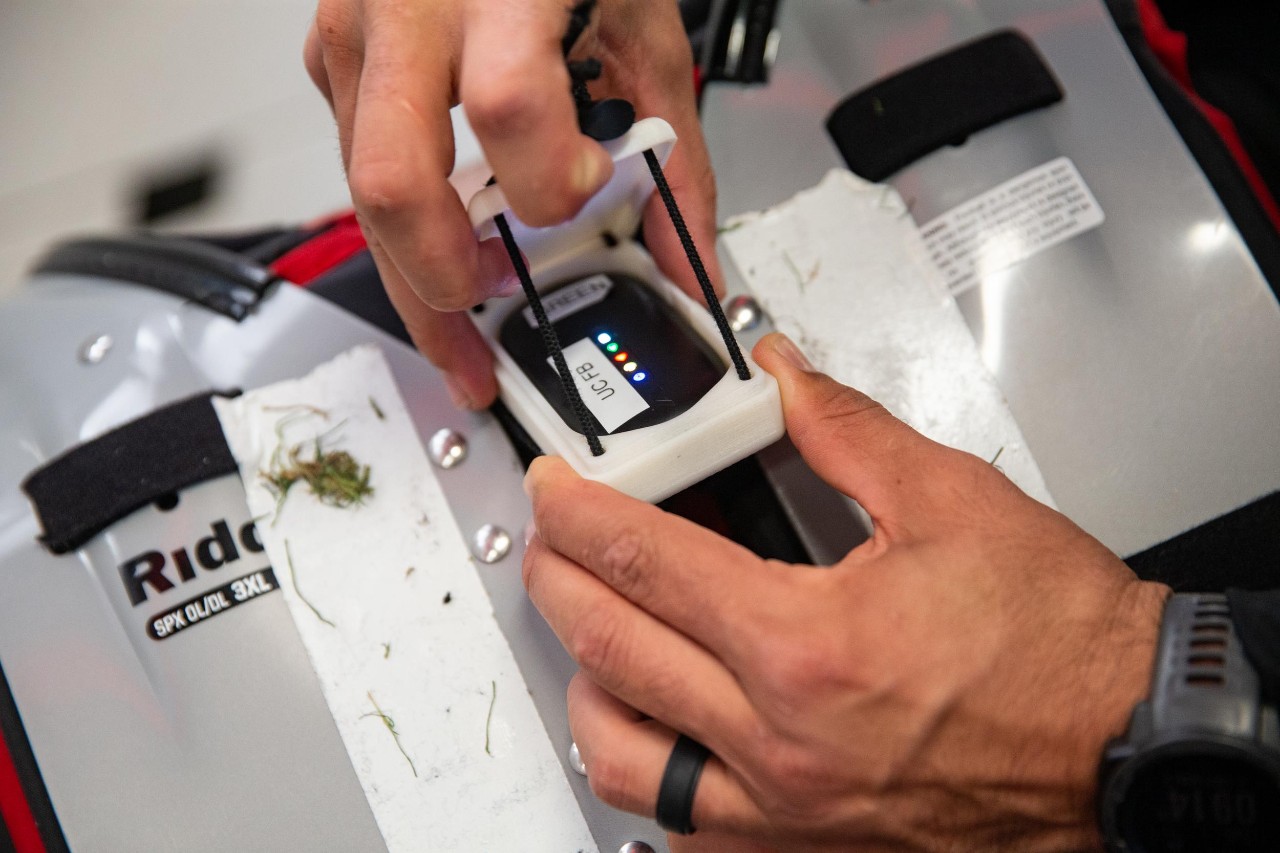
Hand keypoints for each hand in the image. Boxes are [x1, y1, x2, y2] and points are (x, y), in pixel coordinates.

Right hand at [304, 0, 719, 408]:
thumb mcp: (641, 26)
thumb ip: (674, 150)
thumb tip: (686, 256)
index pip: (509, 107)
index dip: (549, 176)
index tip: (585, 186)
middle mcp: (409, 12)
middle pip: (393, 182)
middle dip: (443, 277)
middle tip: (491, 312)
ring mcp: (354, 34)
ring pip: (357, 190)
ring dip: (408, 271)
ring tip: (462, 308)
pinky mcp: (330, 54)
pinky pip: (354, 160)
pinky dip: (396, 217)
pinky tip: (436, 237)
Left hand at [523, 333, 1170, 851]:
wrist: (1128, 742)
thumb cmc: (1060, 646)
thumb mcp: (951, 502)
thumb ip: (843, 430)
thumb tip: (785, 379)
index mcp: (807, 645)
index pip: (645, 562)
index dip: (580, 513)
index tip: (556, 490)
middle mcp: (782, 741)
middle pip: (609, 649)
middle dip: (558, 580)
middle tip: (553, 540)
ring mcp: (786, 812)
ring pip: (622, 759)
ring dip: (589, 686)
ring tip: (597, 635)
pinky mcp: (805, 852)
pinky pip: (685, 830)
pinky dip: (653, 779)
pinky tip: (662, 735)